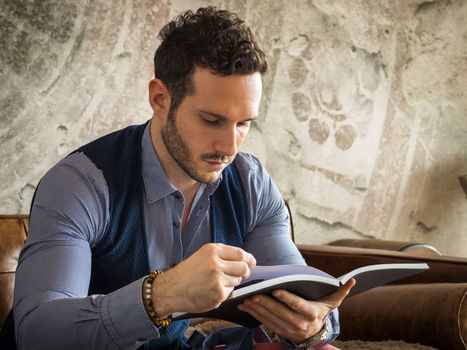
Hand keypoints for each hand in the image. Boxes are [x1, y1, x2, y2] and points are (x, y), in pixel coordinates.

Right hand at [152, 243, 255, 315]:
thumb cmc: (187, 272)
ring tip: (215, 282)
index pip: (240, 253)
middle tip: (239, 274)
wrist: (172, 289)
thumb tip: (244, 260)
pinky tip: (211, 291)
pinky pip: (230, 292)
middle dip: (244, 272)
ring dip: (231, 282)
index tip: (252, 262)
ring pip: (237, 281)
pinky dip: (223, 292)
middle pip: (243, 268)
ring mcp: (218, 280)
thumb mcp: (203, 255)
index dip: (249, 259)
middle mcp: (216, 264)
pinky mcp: (218, 294)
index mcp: (213, 251)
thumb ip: (222, 255)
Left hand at [238, 278, 355, 343]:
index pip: (298, 305)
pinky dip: (254, 315)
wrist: (315, 334)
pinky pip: (265, 323)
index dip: (287, 298)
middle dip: (266, 303)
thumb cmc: (321, 311)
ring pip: (270, 318)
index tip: (276, 290)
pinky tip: (246, 307)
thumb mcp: (332, 302)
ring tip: (246, 299)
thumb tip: (353, 280)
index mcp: (311, 314)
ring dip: (257, 309)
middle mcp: (300, 324)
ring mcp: (289, 330)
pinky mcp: (279, 332)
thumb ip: (341, 291)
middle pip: (280, 312)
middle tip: (254, 293)